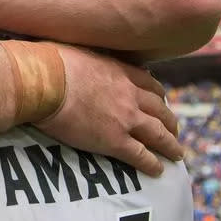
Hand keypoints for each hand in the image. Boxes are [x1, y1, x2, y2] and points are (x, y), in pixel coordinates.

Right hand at [34, 44, 182, 176]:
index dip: (158, 95)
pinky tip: (157, 170)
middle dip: (169, 122)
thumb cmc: (51, 62)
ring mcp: (125, 119)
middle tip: (172, 130)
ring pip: (158, 134)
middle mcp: (129, 95)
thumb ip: (87, 57)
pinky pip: (141, 156)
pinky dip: (152, 164)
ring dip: (170, 144)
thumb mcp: (76, 50)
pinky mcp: (115, 141)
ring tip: (175, 153)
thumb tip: (75, 57)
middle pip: (160, 110)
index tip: (161, 101)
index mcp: (120, 71)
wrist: (44, 83)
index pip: (148, 83)